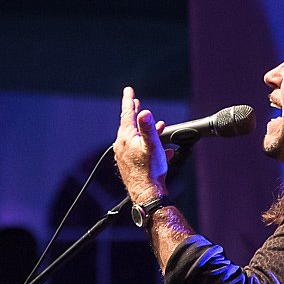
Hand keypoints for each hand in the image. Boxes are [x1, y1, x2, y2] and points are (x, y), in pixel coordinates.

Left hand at [113, 86, 172, 201]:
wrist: (147, 193)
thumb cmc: (150, 171)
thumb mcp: (152, 145)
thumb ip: (148, 128)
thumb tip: (144, 112)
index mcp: (126, 138)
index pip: (127, 114)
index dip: (129, 100)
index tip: (129, 90)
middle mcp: (122, 146)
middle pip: (128, 125)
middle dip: (135, 114)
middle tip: (136, 103)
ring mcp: (124, 156)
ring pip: (134, 138)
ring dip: (144, 131)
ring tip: (155, 126)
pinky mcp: (129, 165)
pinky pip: (138, 150)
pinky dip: (147, 146)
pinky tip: (160, 150)